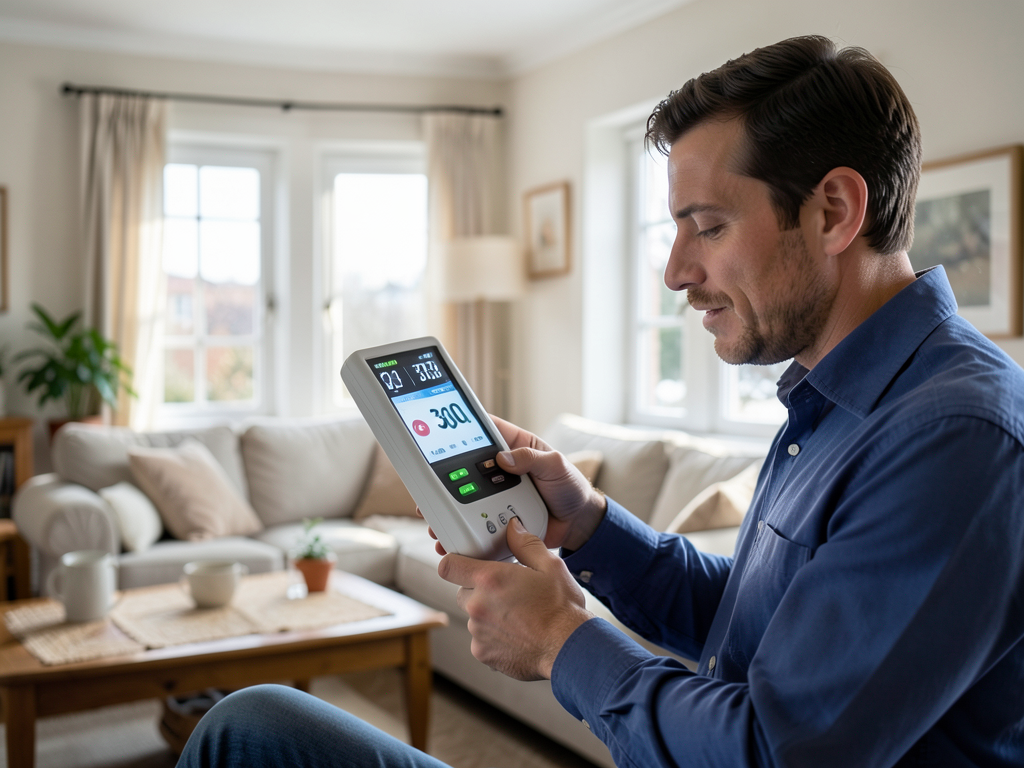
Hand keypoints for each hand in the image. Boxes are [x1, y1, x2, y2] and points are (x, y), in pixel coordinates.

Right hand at [422, 416, 606, 553]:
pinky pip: (476, 521)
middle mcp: (499, 470)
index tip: (438, 431)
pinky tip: (450, 538)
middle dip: (442, 477)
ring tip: (432, 519)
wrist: (578, 522)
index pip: (482, 431)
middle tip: (425, 489)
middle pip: (464, 468)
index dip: (460, 428)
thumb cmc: (570, 487)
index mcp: (513, 447)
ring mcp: (496, 494)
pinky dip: (462, 530)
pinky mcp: (498, 517)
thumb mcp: (556, 465)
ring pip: (464, 497)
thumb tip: (504, 458)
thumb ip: (531, 458)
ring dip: (446, 507)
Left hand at [437, 516, 593, 679]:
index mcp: (490, 579)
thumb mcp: (551, 566)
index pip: (448, 566)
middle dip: (478, 591)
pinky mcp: (483, 653)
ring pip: (473, 617)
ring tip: (517, 616)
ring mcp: (478, 632)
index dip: (453, 563)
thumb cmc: (561, 608)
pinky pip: (481, 639)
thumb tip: (513, 528)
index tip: (464, 565)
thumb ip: (526, 544)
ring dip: (488, 615)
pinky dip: (494, 637)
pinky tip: (517, 634)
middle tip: (504, 592)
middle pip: (462, 592)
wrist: (569, 649)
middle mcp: (477, 606)